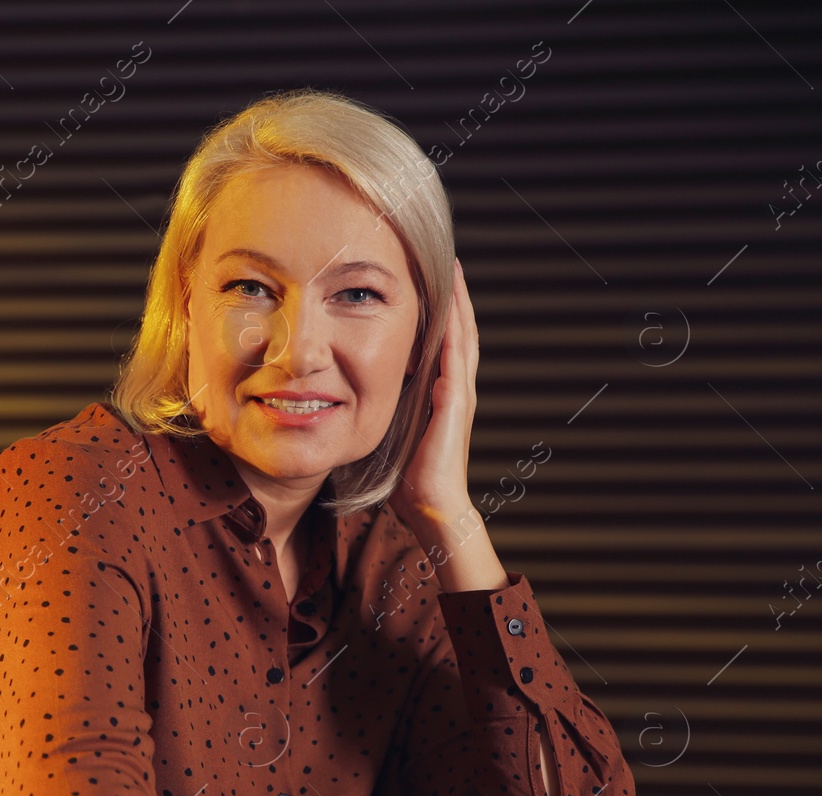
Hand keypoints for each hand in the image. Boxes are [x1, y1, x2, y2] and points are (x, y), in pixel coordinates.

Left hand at [390, 259, 506, 592]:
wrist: (431, 507)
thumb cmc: (411, 476)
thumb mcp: (396, 429)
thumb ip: (388, 406)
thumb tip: (358, 388)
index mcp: (443, 393)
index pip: (446, 341)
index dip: (443, 311)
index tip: (433, 280)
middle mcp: (456, 389)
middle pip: (460, 331)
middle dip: (456, 297)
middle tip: (452, 262)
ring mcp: (459, 396)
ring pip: (463, 339)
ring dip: (460, 306)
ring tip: (455, 274)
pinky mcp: (453, 406)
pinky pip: (455, 362)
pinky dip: (454, 335)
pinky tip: (449, 313)